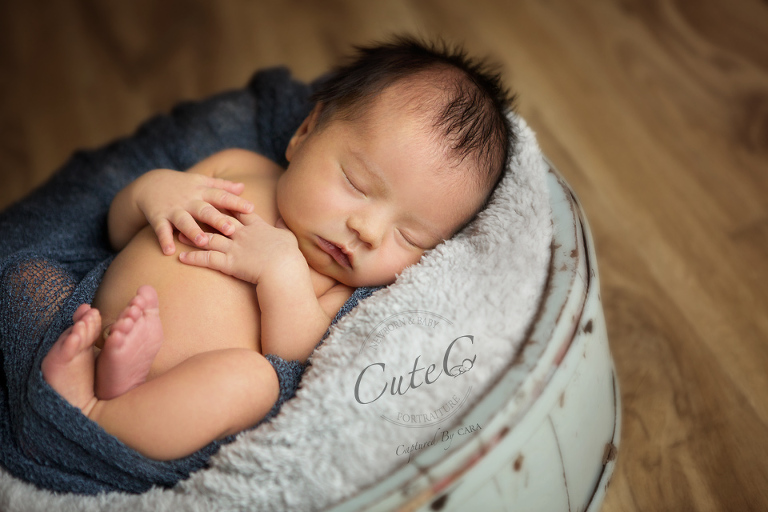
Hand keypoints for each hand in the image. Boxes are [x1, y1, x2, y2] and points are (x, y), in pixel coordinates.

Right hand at [135, 169, 253, 254]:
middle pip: (205, 210)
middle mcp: (189, 201)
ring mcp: (173, 209)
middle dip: (217, 219)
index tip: (251, 208)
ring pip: (184, 221)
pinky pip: (161, 230)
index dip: (236, 202)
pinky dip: (164, 240)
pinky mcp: (158, 217)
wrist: (149, 184)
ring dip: (192, 231)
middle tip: (230, 229)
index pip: (221, 196)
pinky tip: (169, 251)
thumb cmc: (183, 186)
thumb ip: (222, 186)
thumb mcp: (201, 182)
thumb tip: (243, 188)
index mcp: (202, 192)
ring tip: (202, 242)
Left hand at [178, 213, 304, 283]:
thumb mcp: (288, 237)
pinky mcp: (229, 262)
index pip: (240, 211)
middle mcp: (242, 234)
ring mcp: (234, 247)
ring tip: (179, 234)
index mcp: (257, 227)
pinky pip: (207, 259)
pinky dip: (193, 258)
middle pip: (219, 220)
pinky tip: (181, 258)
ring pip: (208, 238)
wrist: (284, 269)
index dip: (228, 204)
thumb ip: (282, 226)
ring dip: (193, 236)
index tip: (218, 197)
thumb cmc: (289, 255)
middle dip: (204, 215)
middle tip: (190, 211)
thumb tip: (282, 218)